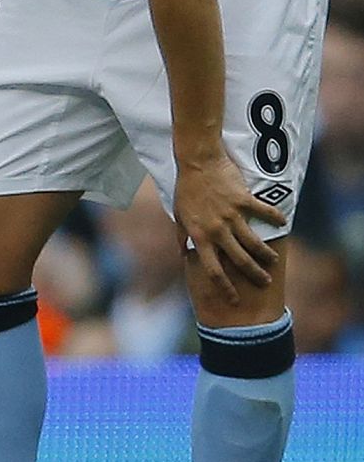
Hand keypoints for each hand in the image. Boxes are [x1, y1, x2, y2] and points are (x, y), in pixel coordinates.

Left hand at [173, 150, 285, 305]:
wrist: (197, 162)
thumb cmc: (186, 189)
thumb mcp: (179, 216)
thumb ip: (183, 236)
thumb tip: (184, 253)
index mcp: (200, 236)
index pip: (213, 270)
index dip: (225, 287)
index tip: (234, 299)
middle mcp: (217, 230)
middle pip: (239, 261)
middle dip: (254, 275)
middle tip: (264, 281)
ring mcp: (232, 216)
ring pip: (254, 243)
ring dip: (266, 255)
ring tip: (273, 261)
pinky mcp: (244, 200)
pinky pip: (264, 213)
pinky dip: (275, 218)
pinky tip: (282, 223)